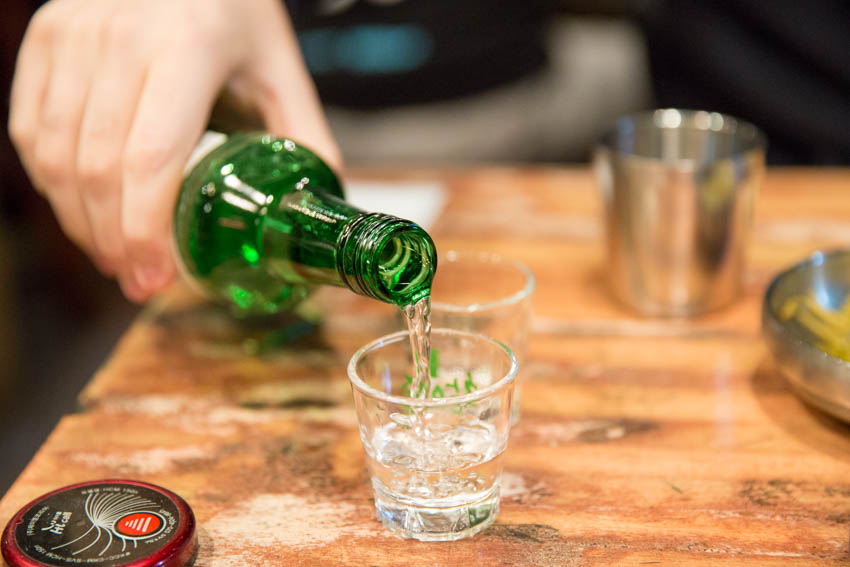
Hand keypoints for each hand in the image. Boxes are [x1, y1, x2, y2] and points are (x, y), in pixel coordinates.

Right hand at [9, 0, 339, 301]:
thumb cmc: (236, 9)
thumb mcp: (280, 66)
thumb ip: (302, 136)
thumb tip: (314, 211)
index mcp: (190, 46)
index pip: (150, 159)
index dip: (146, 232)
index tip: (158, 277)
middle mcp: (120, 37)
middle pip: (98, 168)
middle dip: (115, 242)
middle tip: (140, 280)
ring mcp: (73, 34)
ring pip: (55, 156)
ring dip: (81, 222)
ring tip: (116, 256)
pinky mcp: (44, 37)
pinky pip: (30, 129)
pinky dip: (52, 184)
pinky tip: (84, 210)